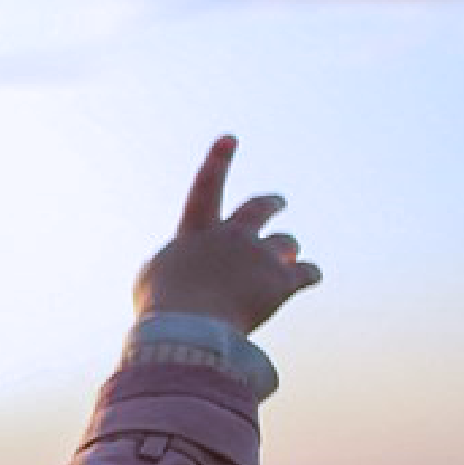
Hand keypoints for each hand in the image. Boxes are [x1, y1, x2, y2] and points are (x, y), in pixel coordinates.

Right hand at [133, 135, 321, 333]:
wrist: (189, 326)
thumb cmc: (162, 308)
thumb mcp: (151, 281)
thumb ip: (168, 265)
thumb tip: (179, 268)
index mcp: (196, 233)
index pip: (206, 189)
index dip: (217, 162)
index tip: (230, 138)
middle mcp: (231, 236)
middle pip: (259, 209)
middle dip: (270, 204)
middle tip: (280, 202)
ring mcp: (259, 257)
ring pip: (286, 243)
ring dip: (288, 249)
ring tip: (291, 257)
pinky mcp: (282, 281)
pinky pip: (307, 273)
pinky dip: (309, 274)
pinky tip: (311, 277)